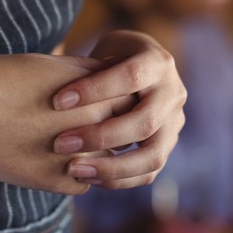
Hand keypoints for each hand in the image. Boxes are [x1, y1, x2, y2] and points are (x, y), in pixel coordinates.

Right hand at [0, 54, 132, 193]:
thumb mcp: (48, 65)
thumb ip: (83, 73)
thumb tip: (104, 73)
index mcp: (95, 98)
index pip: (131, 101)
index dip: (121, 98)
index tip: (111, 97)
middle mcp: (93, 130)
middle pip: (123, 133)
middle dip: (115, 127)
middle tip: (98, 122)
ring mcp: (76, 159)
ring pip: (107, 163)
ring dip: (98, 155)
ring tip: (77, 143)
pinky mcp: (56, 182)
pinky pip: (84, 183)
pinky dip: (78, 174)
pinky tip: (61, 161)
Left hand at [50, 30, 186, 188]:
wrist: (136, 70)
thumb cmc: (107, 60)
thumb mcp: (100, 53)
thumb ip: (88, 68)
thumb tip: (59, 96)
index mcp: (158, 63)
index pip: (131, 76)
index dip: (95, 89)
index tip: (58, 102)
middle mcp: (173, 94)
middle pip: (145, 122)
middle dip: (101, 136)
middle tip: (60, 144)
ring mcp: (174, 124)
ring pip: (153, 156)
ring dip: (111, 168)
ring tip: (73, 169)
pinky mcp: (167, 147)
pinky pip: (148, 173)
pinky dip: (117, 180)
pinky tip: (86, 177)